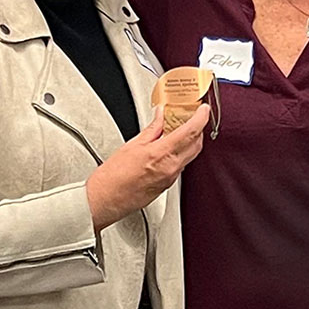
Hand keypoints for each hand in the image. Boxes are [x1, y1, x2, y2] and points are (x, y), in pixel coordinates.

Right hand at [86, 104, 209, 230]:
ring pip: (191, 155)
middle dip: (198, 129)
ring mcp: (170, 178)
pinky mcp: (167, 185)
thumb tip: (161, 116)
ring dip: (190, 141)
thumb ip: (152, 129)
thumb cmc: (112, 177)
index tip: (203, 109)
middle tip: (192, 117)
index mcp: (161, 154)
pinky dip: (181, 153)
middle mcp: (170, 167)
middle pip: (196, 144)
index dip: (201, 117)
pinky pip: (181, 165)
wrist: (105, 200)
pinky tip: (172, 147)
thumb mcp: (132, 145)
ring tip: (181, 130)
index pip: (191, 132)